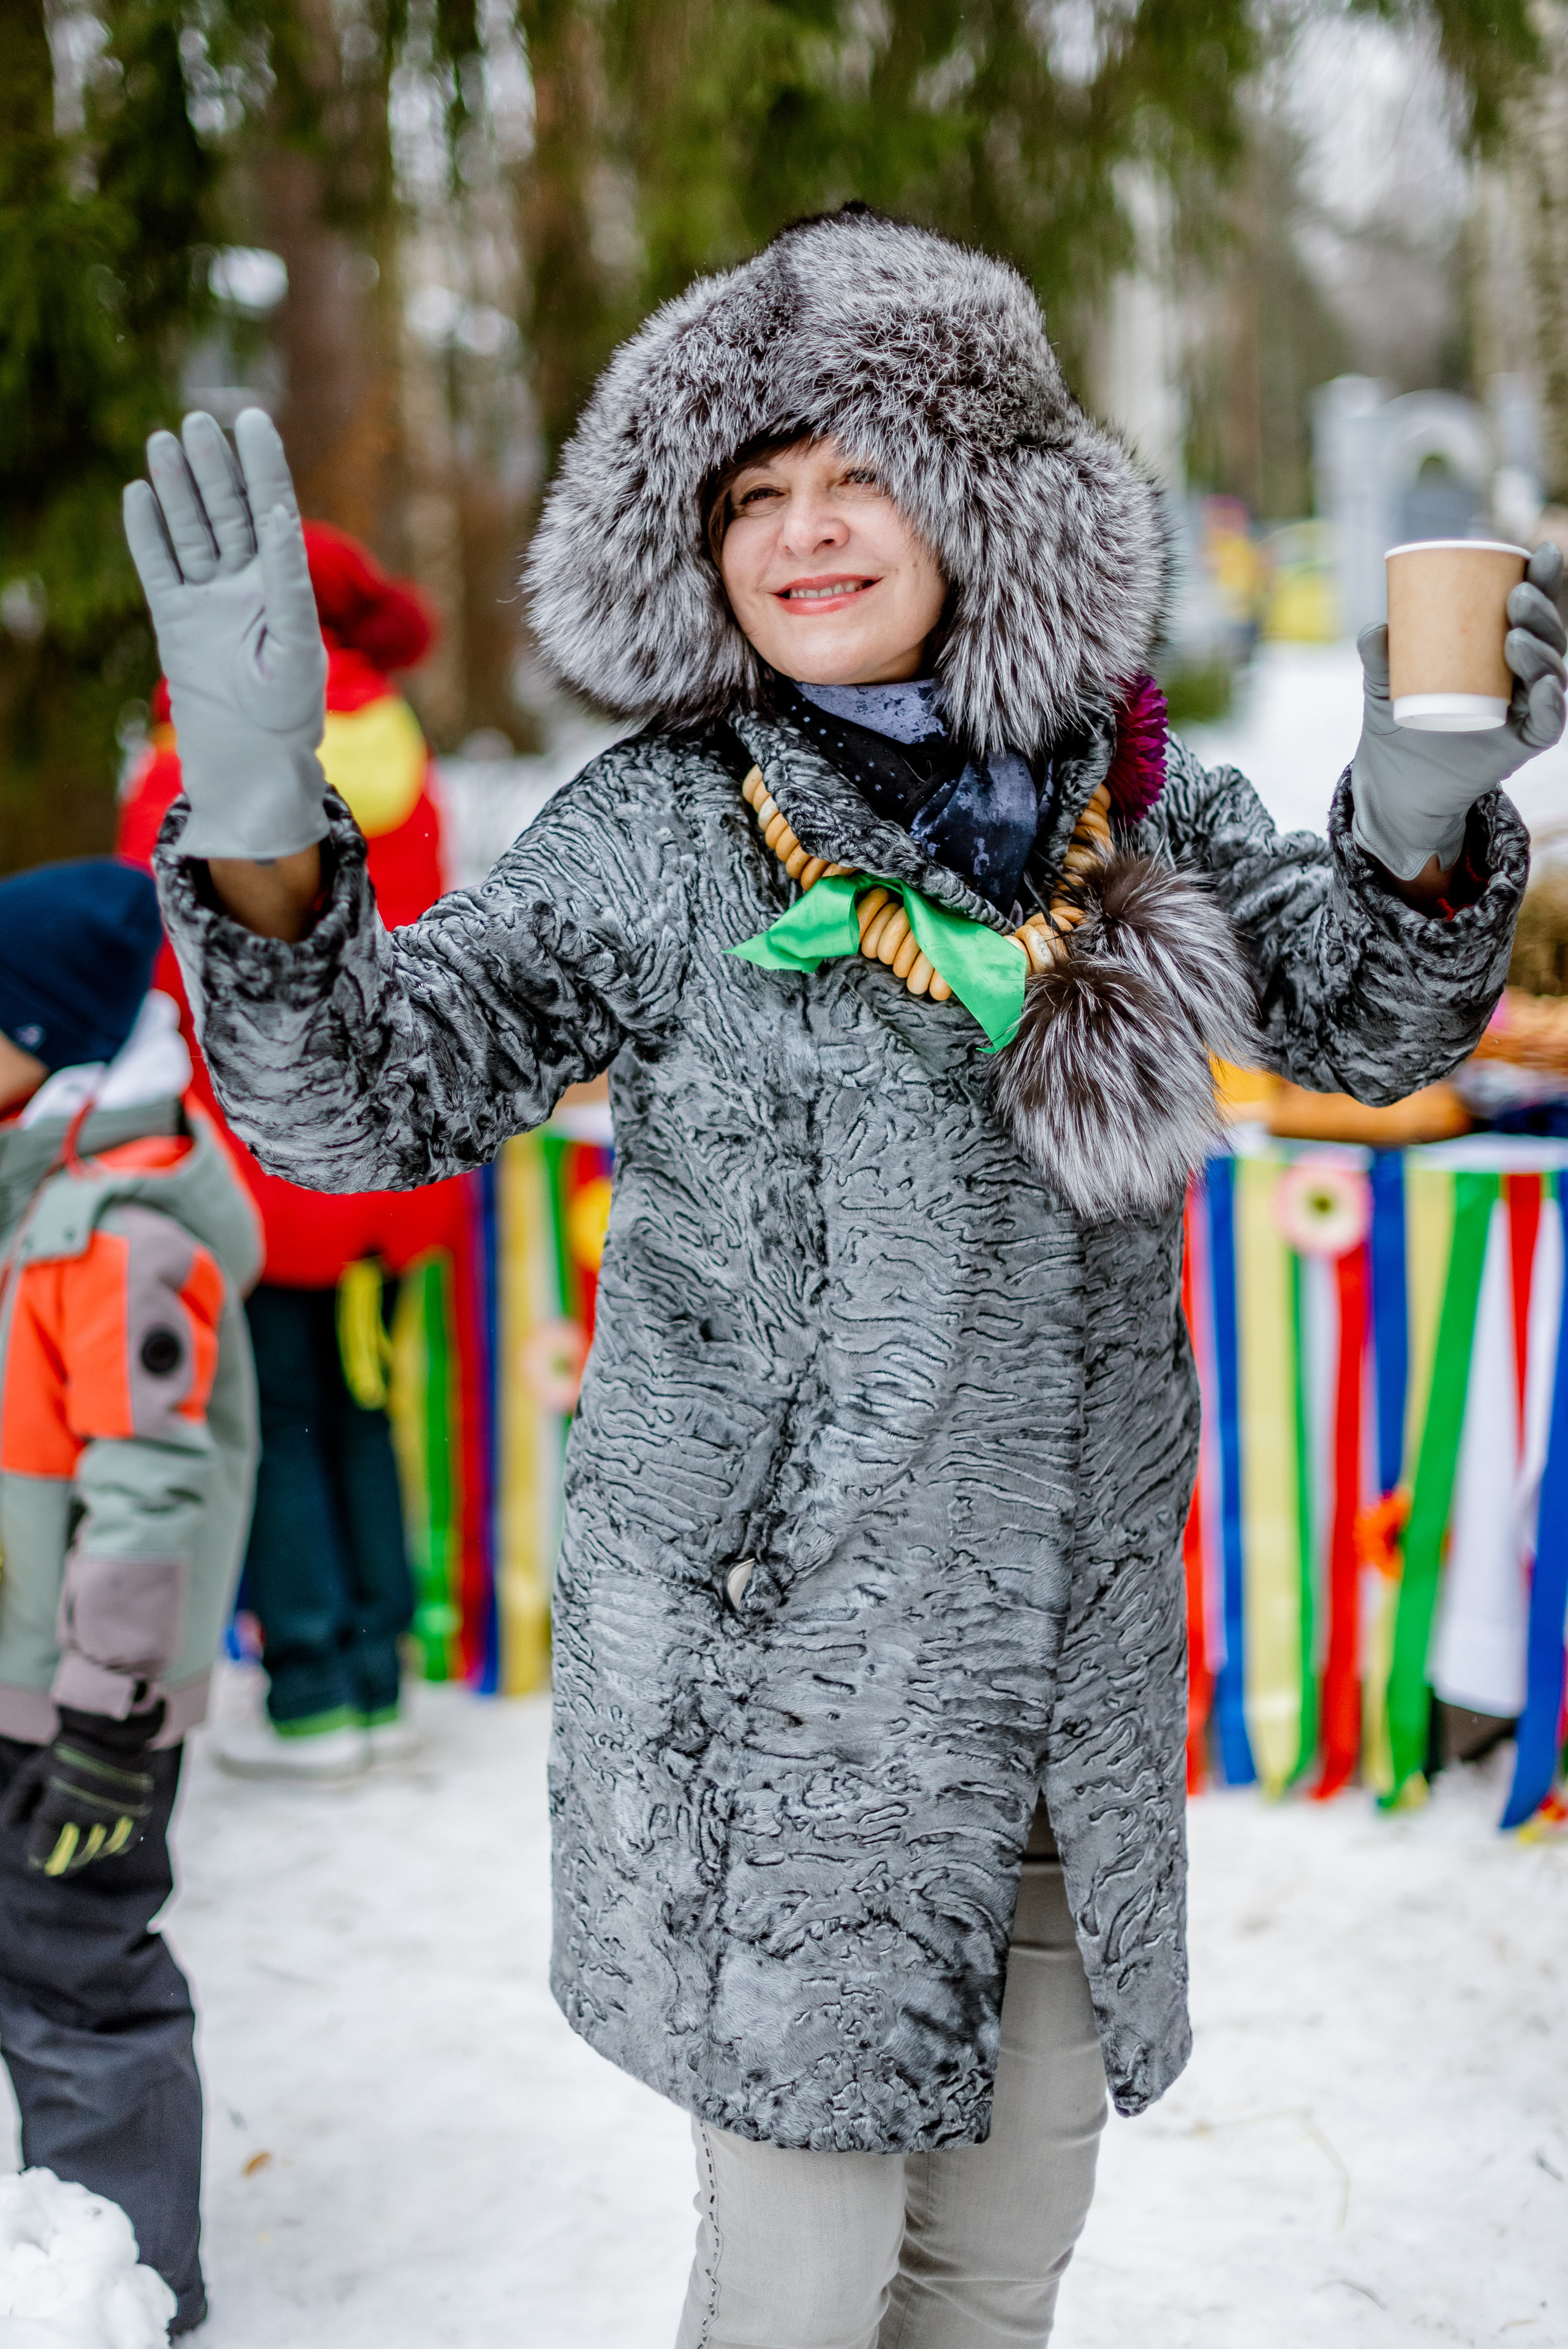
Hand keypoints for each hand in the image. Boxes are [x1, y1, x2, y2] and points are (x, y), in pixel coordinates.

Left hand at [0, 1703, 164, 1876]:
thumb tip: (7, 1828)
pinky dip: (114, 1845)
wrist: (113, 1724)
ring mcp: (113, 1814)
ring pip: (97, 1851)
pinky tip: (106, 1839)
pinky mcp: (136, 1809)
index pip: (43, 1853)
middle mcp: (85, 1816)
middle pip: (72, 1856)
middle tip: (62, 1855)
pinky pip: (124, 1842)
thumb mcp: (36, 1768)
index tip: (37, 1859)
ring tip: (84, 1842)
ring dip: (89, 1851)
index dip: (38, 1858)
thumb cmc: (69, 1745)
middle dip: (64, 1858)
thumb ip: (18, 1799)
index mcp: (56, 1808)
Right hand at [123, 409, 328, 861]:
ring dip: (178, 489)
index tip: (254, 420)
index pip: (272, 511)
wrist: (250, 757)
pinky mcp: (175, 620)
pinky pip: (158, 567)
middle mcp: (245, 586)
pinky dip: (147, 533)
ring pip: (191, 532)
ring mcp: (207, 600)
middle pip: (227, 512)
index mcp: (282, 586)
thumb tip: (279, 518)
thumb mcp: (298, 647)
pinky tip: (138, 494)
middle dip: (214, 468)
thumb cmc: (287, 711)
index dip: (263, 466)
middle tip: (199, 422)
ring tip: (164, 441)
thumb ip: (290, 584)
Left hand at [1350, 543, 1565, 882]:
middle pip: (1546, 635)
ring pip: (1550, 674)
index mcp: (1498, 646)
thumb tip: (1378, 627)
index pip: (1529, 607)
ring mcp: (1524, 708)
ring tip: (1516, 638)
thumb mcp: (1383, 681)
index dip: (1542, 578)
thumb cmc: (1396, 719)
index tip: (1537, 552)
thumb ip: (1378, 654)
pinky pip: (1547, 723)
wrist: (1393, 780)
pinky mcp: (1522, 744)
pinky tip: (1543, 685)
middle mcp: (1521, 673)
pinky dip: (1549, 704)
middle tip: (1516, 598)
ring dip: (1542, 651)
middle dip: (1540, 611)